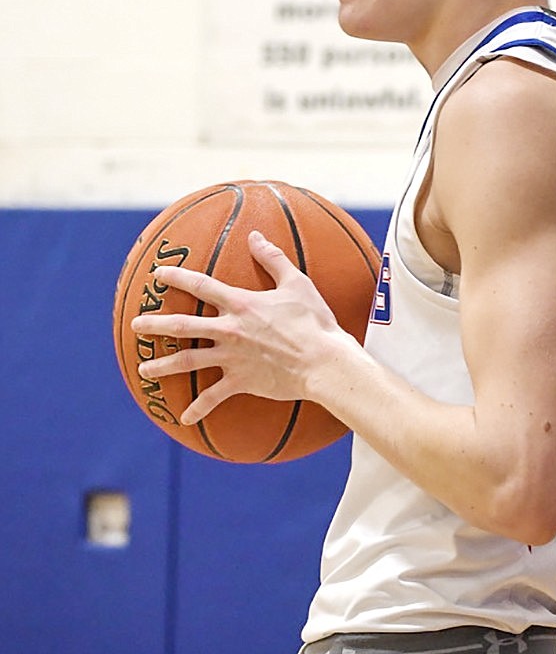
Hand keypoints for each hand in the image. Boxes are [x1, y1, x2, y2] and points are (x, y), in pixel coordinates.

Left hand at [132, 230, 343, 424]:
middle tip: (135, 325)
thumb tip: (255, 235)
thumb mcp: (296, 283)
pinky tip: (183, 417)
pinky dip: (198, 408)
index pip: (201, 286)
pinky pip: (213, 397)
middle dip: (156, 325)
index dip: (177, 277)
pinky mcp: (240, 381)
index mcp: (240, 304)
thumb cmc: (314, 321)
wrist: (323, 361)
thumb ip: (272, 258)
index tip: (158, 274)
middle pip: (183, 325)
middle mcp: (229, 330)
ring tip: (144, 369)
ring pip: (188, 361)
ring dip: (163, 366)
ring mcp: (232, 357)